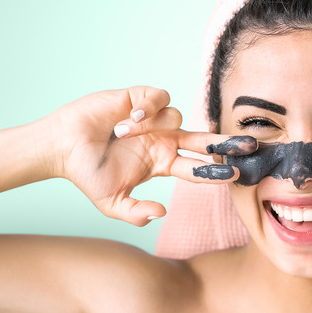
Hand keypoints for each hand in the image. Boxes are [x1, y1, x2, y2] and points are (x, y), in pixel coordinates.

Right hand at [45, 86, 255, 225]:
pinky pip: (160, 99)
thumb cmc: (87, 174)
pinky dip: (149, 108)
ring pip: (177, 118)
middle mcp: (164, 140)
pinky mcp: (140, 99)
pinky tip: (129, 118)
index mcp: (163, 163)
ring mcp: (155, 120)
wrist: (62, 147)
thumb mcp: (112, 203)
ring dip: (152, 127)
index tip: (235, 175)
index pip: (198, 168)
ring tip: (122, 132)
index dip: (216, 172)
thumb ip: (136, 213)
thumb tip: (162, 213)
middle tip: (249, 145)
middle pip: (205, 140)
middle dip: (227, 142)